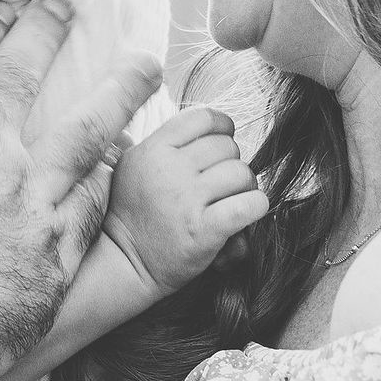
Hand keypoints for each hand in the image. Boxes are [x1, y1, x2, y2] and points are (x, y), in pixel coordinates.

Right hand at [0, 0, 161, 380]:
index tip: (4, 5)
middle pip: (22, 71)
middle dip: (44, 30)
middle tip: (63, 8)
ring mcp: (26, 195)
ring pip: (87, 125)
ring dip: (118, 87)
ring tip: (143, 62)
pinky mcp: (55, 246)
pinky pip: (92, 197)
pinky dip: (108, 173)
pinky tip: (119, 161)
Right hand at [102, 106, 267, 298]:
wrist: (124, 263)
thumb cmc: (134, 214)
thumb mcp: (134, 166)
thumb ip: (165, 143)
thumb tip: (213, 128)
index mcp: (153, 149)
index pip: (204, 118)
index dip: (223, 127)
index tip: (223, 142)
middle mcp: (169, 170)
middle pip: (227, 146)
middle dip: (231, 163)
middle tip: (222, 184)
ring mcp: (187, 200)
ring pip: (242, 173)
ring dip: (244, 188)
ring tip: (231, 201)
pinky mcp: (204, 230)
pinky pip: (250, 204)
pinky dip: (255, 207)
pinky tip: (245, 213)